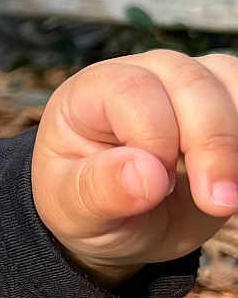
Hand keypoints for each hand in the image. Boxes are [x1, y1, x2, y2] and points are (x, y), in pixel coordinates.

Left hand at [32, 49, 237, 284]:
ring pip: (231, 83)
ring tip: (230, 195)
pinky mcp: (225, 103)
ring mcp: (188, 85)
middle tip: (217, 203)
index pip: (132, 90)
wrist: (124, 221)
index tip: (159, 190)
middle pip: (192, 81)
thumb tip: (145, 172)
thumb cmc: (89, 206)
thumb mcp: (76, 211)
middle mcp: (142, 76)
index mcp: (88, 93)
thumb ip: (99, 191)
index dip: (154, 139)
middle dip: (213, 142)